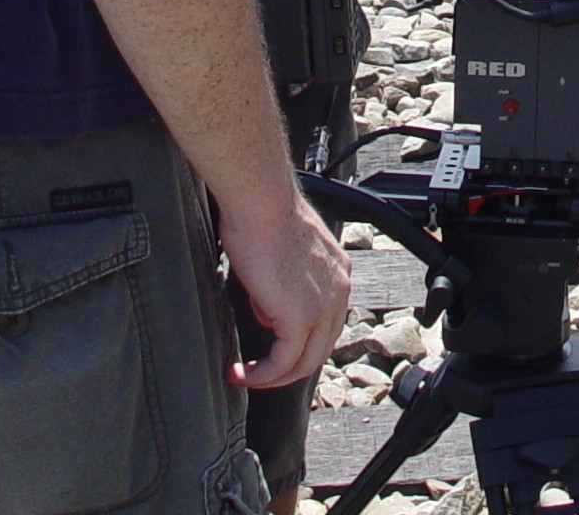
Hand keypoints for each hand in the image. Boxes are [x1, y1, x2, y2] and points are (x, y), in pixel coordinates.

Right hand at [222, 193, 350, 387]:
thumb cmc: (262, 214)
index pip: (325, 323)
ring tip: (244, 375)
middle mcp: (338, 290)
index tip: (270, 351)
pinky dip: (261, 374)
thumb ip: (283, 287)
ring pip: (304, 362)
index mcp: (337, 273)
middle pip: (319, 349)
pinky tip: (240, 371)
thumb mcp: (282, 256)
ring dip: (271, 377)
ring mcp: (324, 305)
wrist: (260, 201)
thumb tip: (269, 314)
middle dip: (286, 368)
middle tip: (256, 373)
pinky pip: (284, 361)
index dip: (298, 343)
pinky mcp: (300, 316)